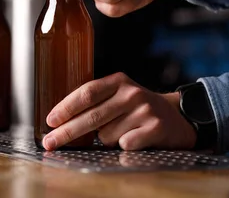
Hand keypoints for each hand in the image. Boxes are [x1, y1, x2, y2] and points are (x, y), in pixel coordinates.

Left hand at [42, 72, 195, 150]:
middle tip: (50, 142)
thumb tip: (60, 120)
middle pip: (91, 116)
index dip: (66, 107)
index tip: (50, 120)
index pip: (86, 93)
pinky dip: (123, 146)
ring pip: (106, 135)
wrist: (177, 116)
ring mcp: (145, 110)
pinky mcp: (155, 128)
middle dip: (67, 132)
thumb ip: (96, 102)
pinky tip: (134, 138)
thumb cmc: (138, 108)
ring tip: (122, 131)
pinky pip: (124, 144)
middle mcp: (131, 93)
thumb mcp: (118, 95)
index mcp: (118, 81)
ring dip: (106, 139)